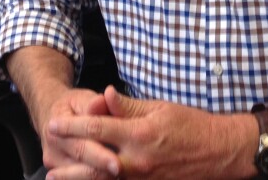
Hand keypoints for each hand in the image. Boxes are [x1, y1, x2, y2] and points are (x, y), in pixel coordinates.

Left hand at [45, 86, 254, 179]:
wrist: (220, 153)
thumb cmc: (193, 126)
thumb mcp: (161, 108)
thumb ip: (128, 106)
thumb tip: (104, 96)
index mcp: (141, 135)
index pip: (98, 130)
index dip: (73, 127)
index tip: (55, 123)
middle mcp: (138, 161)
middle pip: (93, 163)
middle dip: (68, 158)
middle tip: (48, 155)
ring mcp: (142, 179)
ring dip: (77, 179)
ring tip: (56, 177)